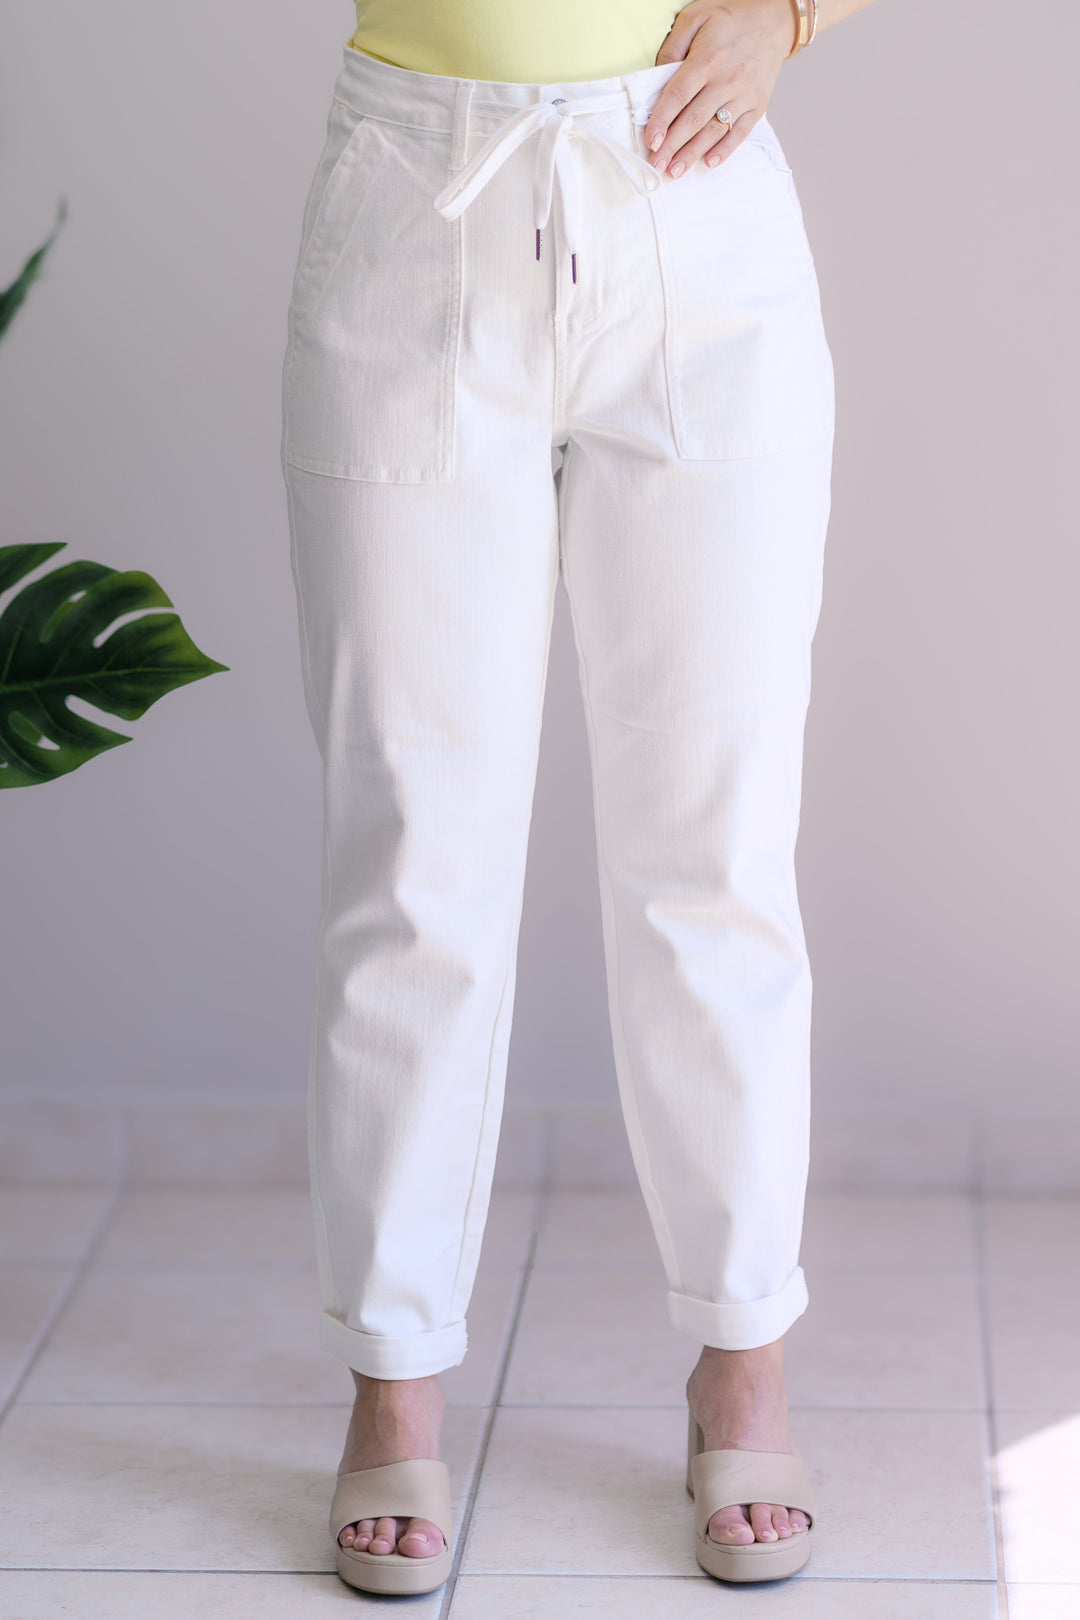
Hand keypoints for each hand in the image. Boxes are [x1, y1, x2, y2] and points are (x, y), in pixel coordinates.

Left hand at [645, 0, 796, 176]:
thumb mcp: (696, 17)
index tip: (651, 141)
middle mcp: (726, 81)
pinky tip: (708, 162)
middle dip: (672, 146)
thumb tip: (657, 76)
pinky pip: (739, 133)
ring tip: (675, 171)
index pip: (678, 96)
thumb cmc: (731, 19)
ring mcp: (743, 96)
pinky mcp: (757, 105)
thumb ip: (674, 46)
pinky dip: (724, 150)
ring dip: (692, 154)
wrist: (775, 20)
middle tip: (656, 165)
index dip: (662, 121)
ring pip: (713, 131)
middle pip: (693, 121)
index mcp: (707, 60)